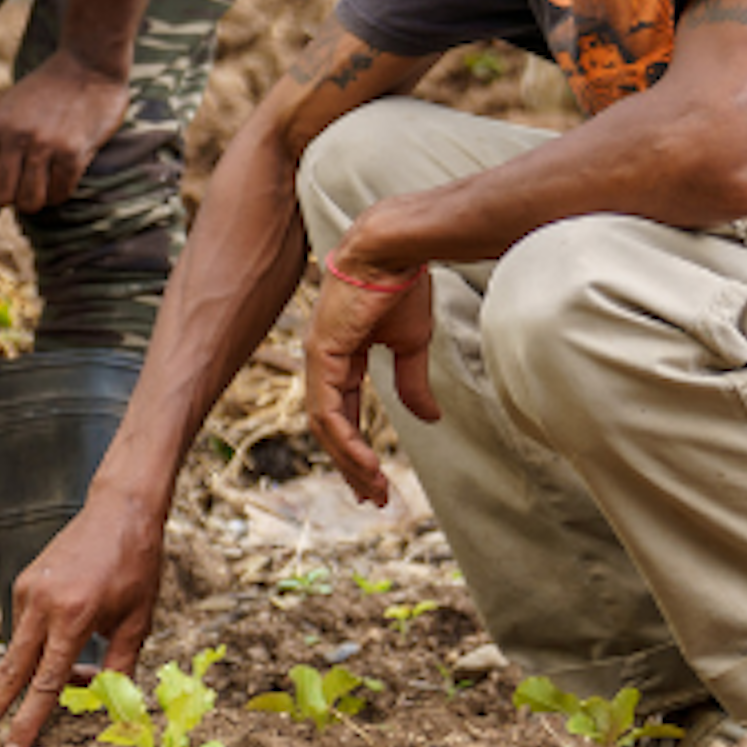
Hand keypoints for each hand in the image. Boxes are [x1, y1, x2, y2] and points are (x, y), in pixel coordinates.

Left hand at [0, 53, 131, 216]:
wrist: (88, 64)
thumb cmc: (44, 95)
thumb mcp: (6, 113)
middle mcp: (15, 136)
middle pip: (0, 197)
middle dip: (11, 201)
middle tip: (23, 188)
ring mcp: (45, 144)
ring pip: (30, 202)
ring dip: (37, 200)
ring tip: (43, 183)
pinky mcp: (74, 151)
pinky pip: (59, 194)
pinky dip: (60, 193)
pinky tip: (62, 175)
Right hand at [0, 490, 168, 746]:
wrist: (119, 510)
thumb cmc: (138, 566)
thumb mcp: (140, 621)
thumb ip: (120, 665)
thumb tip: (102, 701)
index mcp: (75, 617)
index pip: (45, 683)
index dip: (29, 722)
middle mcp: (42, 605)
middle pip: (9, 673)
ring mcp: (27, 592)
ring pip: (20, 652)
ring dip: (35, 675)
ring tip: (84, 672)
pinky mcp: (24, 584)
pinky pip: (26, 629)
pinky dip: (43, 646)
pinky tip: (81, 629)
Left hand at [304, 241, 437, 504]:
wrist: (396, 251)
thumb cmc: (403, 288)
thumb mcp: (410, 344)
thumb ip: (411, 383)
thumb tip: (429, 418)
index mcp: (340, 358)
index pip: (343, 412)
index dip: (357, 446)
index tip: (377, 477)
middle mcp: (322, 361)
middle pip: (329, 426)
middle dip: (350, 463)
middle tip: (372, 496)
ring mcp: (317, 358)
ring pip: (324, 424)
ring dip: (347, 460)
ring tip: (371, 488)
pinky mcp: (321, 354)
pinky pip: (326, 408)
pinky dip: (343, 439)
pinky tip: (363, 462)